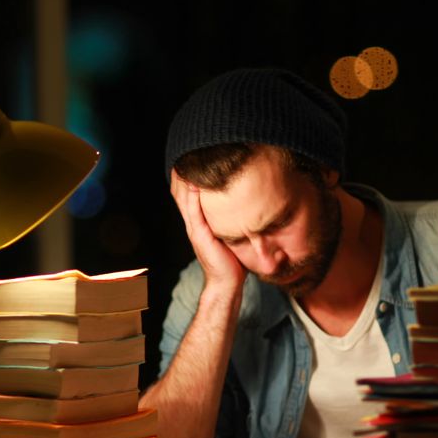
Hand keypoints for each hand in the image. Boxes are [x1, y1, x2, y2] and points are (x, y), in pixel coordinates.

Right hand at [169, 170, 244, 291]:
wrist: (227, 283)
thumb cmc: (233, 261)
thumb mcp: (234, 235)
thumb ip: (236, 221)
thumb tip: (252, 206)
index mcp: (201, 222)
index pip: (192, 195)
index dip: (191, 178)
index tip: (196, 159)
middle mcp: (195, 223)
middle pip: (185, 193)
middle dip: (186, 174)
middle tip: (189, 154)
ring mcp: (196, 229)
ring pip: (186, 199)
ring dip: (186, 181)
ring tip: (188, 162)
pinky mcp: (200, 235)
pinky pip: (194, 211)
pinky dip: (193, 196)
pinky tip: (195, 183)